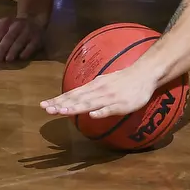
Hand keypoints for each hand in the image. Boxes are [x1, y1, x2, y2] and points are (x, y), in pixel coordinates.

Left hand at [0, 16, 45, 61]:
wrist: (33, 20)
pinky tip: (21, 57)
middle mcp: (17, 25)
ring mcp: (28, 31)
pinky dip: (26, 51)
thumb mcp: (1, 24)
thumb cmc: (12, 26)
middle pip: (8, 38)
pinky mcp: (37, 38)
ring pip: (19, 41)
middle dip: (1, 49)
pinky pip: (31, 45)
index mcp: (6, 21)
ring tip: (7, 59)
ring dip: (12, 51)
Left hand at [41, 64, 156, 118]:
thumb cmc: (123, 80)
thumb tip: (75, 98)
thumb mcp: (103, 83)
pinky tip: (92, 116)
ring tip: (62, 112)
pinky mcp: (122, 104)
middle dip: (61, 104)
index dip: (58, 100)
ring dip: (75, 108)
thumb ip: (90, 92)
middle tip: (46, 109)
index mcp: (93, 87)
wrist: (144, 74)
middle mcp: (98, 91)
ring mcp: (109, 97)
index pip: (72, 94)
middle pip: (77, 99)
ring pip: (89, 103)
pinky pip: (110, 109)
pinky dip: (101, 112)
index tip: (44, 105)